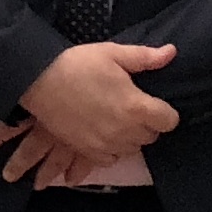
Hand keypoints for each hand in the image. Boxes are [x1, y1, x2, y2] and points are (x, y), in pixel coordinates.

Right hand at [0, 40, 179, 185]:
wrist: (38, 80)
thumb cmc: (78, 64)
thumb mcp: (113, 53)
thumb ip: (145, 57)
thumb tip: (172, 52)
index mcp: (136, 107)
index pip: (169, 121)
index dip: (164, 112)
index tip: (153, 103)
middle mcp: (125, 131)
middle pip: (151, 136)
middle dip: (146, 123)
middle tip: (131, 107)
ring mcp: (106, 144)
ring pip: (132, 148)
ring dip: (129, 137)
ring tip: (115, 120)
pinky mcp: (87, 151)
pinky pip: (110, 159)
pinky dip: (110, 149)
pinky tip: (102, 134)